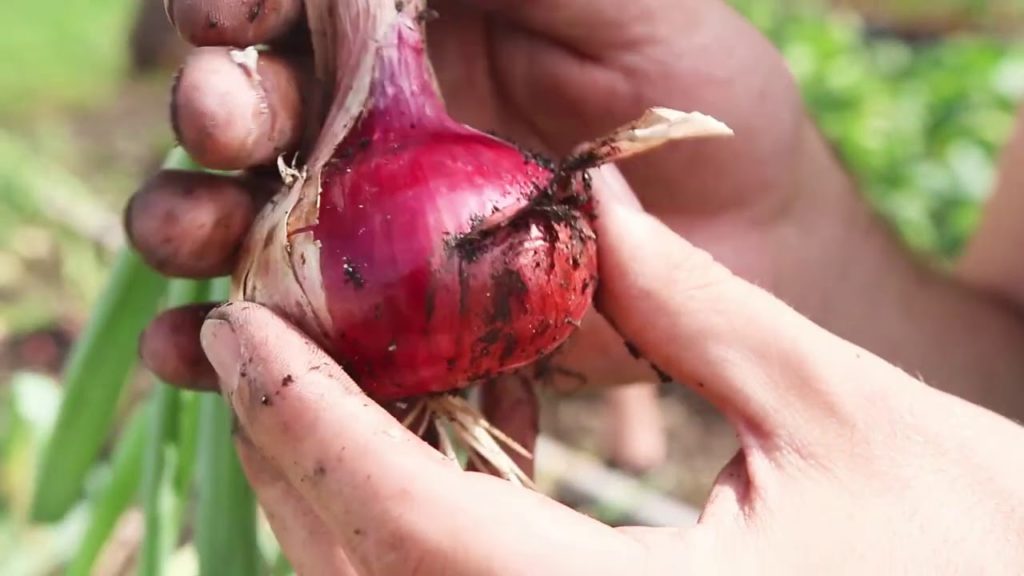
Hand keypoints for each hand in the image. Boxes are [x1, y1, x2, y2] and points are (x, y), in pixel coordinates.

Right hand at [133, 0, 813, 391]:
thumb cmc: (689, 82)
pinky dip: (230, 341)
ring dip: (191, 221)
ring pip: (247, 218)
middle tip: (228, 124)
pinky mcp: (398, 316)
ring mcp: (375, 222)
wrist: (746, 224)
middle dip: (217, 108)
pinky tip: (190, 348)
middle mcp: (372, 120)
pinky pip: (297, 326)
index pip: (290, 2)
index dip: (239, 2)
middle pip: (251, 108)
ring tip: (188, 238)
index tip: (230, 16)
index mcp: (406, 26)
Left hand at [196, 174, 1023, 573]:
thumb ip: (697, 312)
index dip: (307, 420)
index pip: (409, 524)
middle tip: (257, 345)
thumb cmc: (972, 546)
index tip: (236, 329)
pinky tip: (404, 477)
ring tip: (310, 398)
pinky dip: (396, 550)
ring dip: (331, 507)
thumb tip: (600, 200)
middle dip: (293, 457)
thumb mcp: (839, 413)